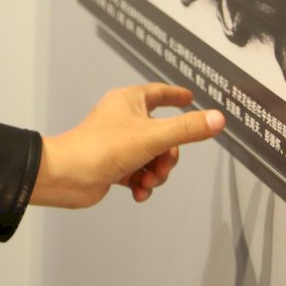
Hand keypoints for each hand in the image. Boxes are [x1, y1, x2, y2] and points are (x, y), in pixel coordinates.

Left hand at [31, 83, 225, 208]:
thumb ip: (188, 129)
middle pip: (163, 134)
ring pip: (153, 157)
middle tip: (161, 165)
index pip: (159, 93)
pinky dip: (143, 183)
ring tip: (146, 181)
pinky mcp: (113, 164)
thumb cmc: (102, 147)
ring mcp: (117, 143)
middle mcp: (122, 119)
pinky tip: (138, 192)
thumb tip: (218, 119)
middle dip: (168, 156)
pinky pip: (139, 173)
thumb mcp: (153, 137)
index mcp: (129, 101)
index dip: (176, 96)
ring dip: (156, 172)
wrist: (67, 176)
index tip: (189, 97)